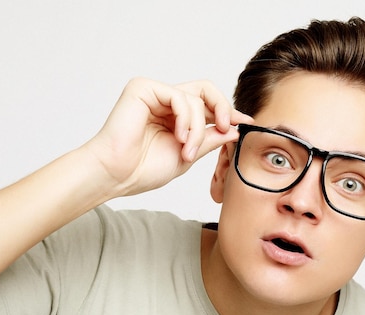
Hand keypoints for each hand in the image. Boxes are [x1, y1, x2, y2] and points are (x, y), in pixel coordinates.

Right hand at [84, 77, 252, 197]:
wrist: (118, 175)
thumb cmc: (144, 170)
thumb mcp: (188, 155)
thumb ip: (210, 139)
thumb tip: (234, 129)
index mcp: (175, 117)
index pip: (208, 106)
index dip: (229, 113)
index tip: (246, 123)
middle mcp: (165, 102)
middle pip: (207, 91)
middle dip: (224, 109)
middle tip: (229, 128)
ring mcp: (155, 93)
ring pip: (196, 99)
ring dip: (198, 129)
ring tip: (187, 151)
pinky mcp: (143, 88)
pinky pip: (179, 96)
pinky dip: (186, 119)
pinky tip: (178, 137)